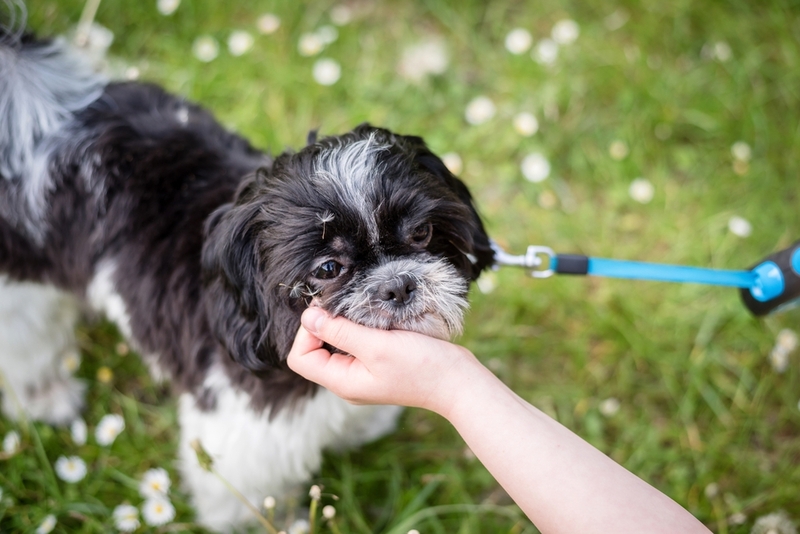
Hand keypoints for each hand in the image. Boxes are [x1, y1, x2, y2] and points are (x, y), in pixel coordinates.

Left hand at [286, 307, 481, 414]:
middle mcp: (348, 381)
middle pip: (315, 351)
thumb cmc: (421, 366)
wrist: (457, 381)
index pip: (300, 358)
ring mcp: (363, 374)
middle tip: (341, 305)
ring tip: (359, 310)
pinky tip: (373, 319)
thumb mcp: (376, 345)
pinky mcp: (377, 364)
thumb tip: (308, 316)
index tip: (327, 312)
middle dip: (323, 325)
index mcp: (342, 382)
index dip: (306, 332)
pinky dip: (357, 329)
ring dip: (342, 325)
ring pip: (335, 346)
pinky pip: (355, 345)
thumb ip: (340, 331)